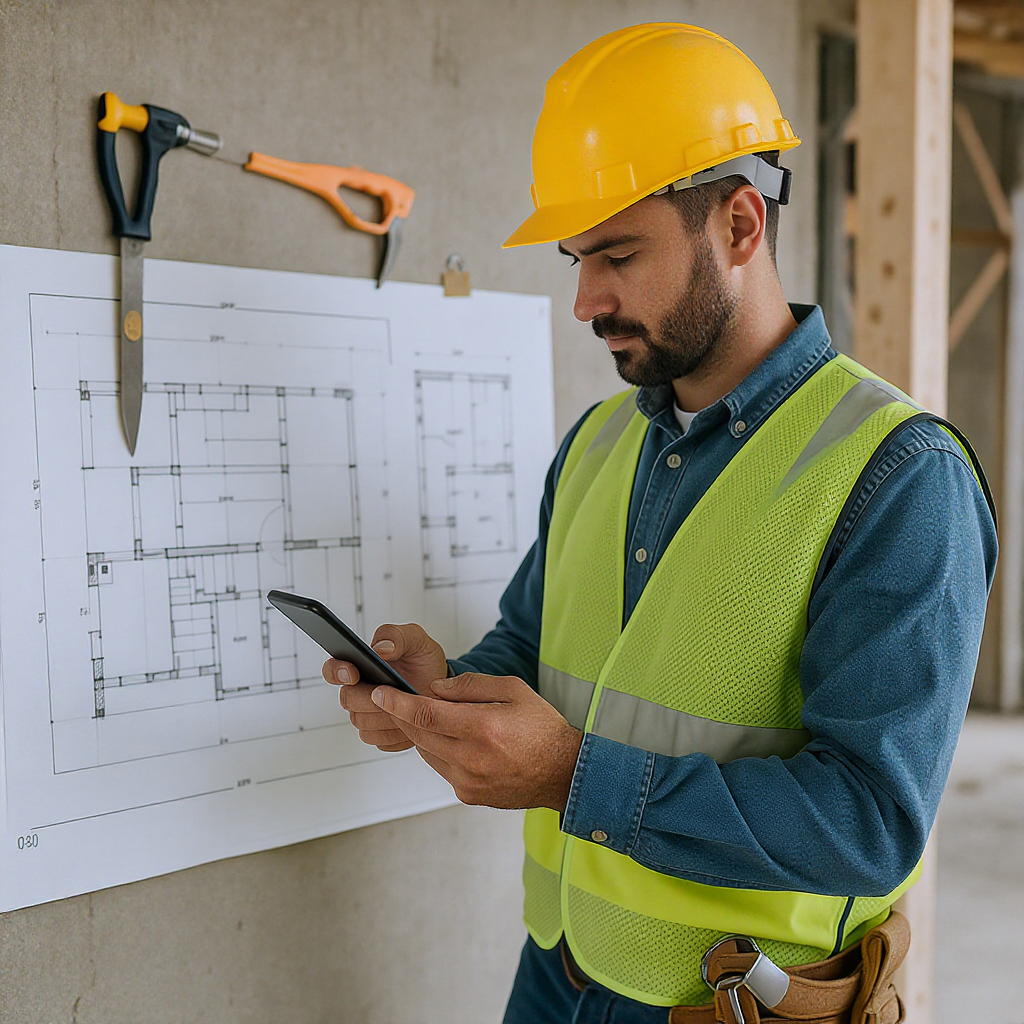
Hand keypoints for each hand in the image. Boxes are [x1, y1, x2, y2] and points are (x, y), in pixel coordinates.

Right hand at [323, 622, 446, 752]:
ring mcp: (366, 715)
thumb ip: (396, 636)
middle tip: (394, 692)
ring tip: (409, 705)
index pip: (332, 669)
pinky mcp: (379, 735)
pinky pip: (378, 740)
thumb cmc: (424, 660)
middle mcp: (357, 691)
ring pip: (362, 723)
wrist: (442, 689)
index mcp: (359, 665)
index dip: (337, 671)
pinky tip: (411, 721)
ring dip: (386, 715)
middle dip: (370, 697)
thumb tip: (380, 649)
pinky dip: (396, 733)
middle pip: (348, 700)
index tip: (353, 673)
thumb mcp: (416, 639)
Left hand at [369, 672, 582, 811]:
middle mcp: (471, 758)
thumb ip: (471, 685)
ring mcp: (467, 781)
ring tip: (422, 715)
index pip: (425, 713)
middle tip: (389, 699)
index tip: (380, 692)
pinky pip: (440, 767)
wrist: (563, 773)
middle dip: (400, 714)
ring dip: (419, 732)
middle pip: (419, 733)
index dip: (397, 702)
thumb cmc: (542, 728)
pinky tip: (448, 738)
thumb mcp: (513, 690)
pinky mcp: (467, 794)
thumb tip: (434, 688)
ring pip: (426, 751)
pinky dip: (437, 750)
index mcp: (483, 727)